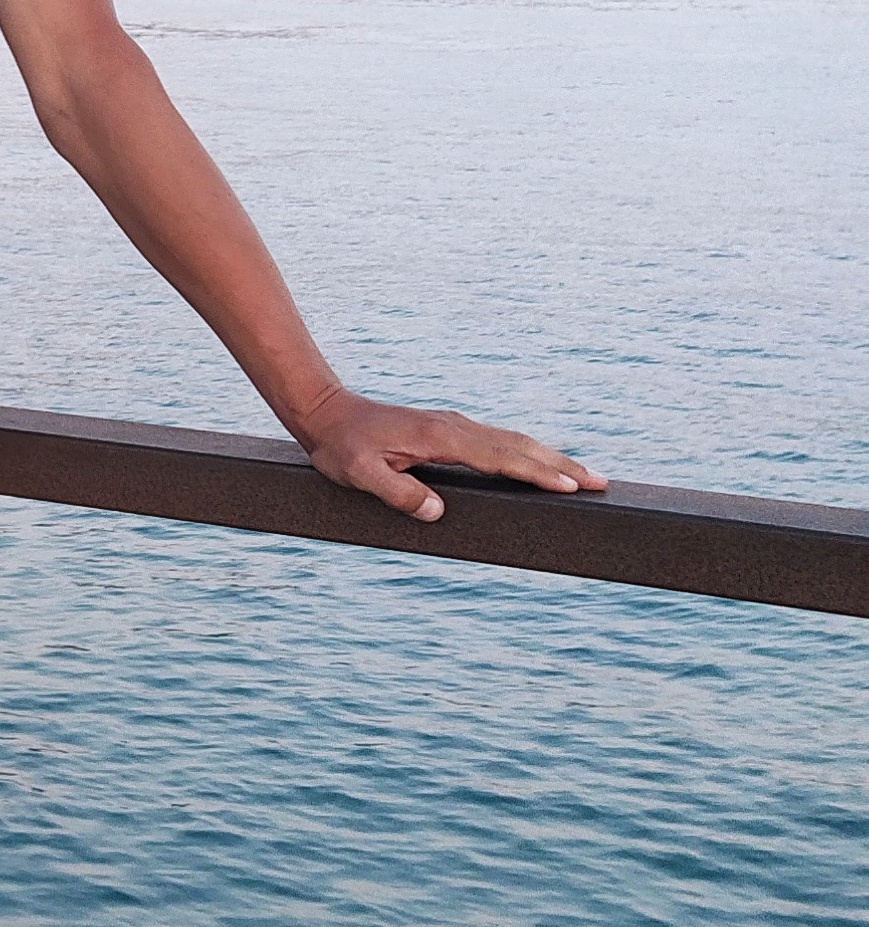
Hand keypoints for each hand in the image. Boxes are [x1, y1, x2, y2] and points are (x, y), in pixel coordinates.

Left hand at [297, 385, 605, 524]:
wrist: (327, 413)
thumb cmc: (342, 448)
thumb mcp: (360, 475)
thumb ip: (396, 493)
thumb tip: (436, 513)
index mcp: (441, 438)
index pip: (501, 458)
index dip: (537, 473)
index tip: (570, 486)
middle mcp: (456, 427)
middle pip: (520, 447)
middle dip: (562, 465)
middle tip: (600, 484)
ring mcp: (456, 426)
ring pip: (514, 441)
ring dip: (551, 457)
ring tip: (584, 476)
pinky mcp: (451, 430)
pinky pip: (500, 441)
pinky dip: (529, 452)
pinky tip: (540, 464)